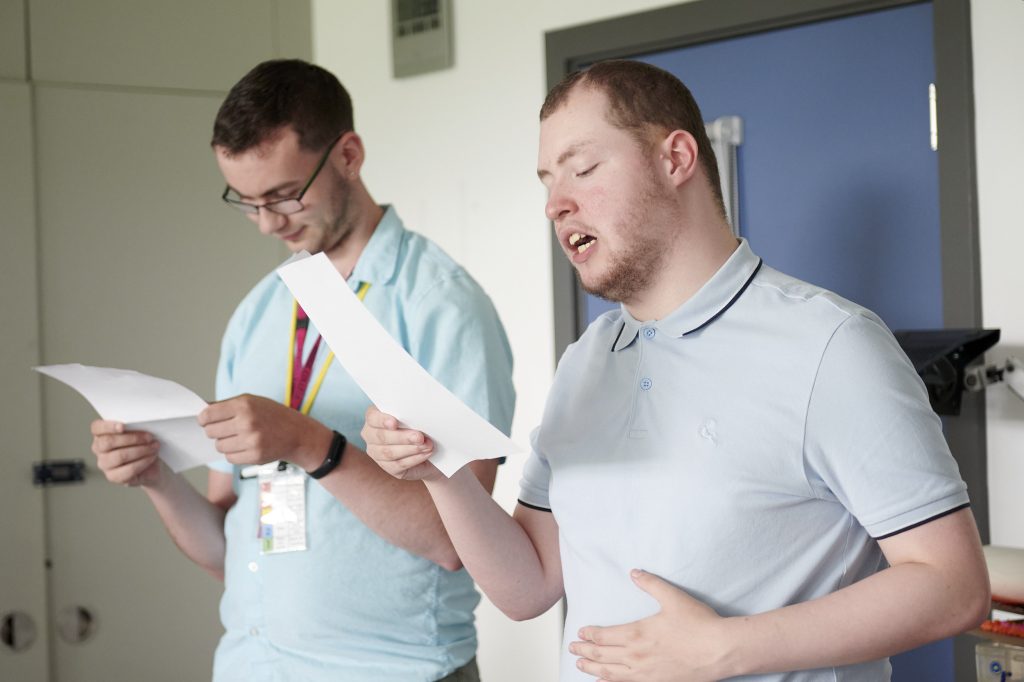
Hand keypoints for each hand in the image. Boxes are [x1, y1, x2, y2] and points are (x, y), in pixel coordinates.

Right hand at [90, 419, 163, 486]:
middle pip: (108, 442)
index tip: (123, 426)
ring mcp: (104, 464)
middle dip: (132, 438)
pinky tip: (151, 457)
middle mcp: (99, 449)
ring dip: (141, 450)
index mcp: (101, 434)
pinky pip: (128, 470)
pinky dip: (143, 462)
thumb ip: (134, 427)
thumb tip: (141, 424)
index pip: (97, 428)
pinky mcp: (113, 477)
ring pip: (119, 456)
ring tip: (153, 447)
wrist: (151, 465)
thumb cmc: (143, 444)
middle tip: (149, 437)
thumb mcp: (139, 432)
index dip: (108, 426)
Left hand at [198, 394, 331, 470]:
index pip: (208, 415)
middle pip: (211, 432)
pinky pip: (229, 458)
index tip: (205, 421)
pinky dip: (234, 453)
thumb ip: (226, 405)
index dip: (203, 419)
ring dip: (225, 443)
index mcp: (244, 405)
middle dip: (215, 431)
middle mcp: (247, 422)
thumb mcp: (252, 401)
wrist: (297, 433)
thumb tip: (201, 412)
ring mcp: (252, 441)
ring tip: (239, 437)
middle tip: (226, 429)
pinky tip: (245, 446)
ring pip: (219, 446)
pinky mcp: (255, 456)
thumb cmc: (271, 415)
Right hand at [361, 405, 439, 480]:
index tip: (394, 423)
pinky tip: (425, 454)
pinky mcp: (388, 467)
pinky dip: (414, 459)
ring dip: (411, 449)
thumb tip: (416, 417)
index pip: (372, 417)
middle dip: (402, 437)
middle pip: (382, 437)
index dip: (382, 420)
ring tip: (426, 446)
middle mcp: (371, 435)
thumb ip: (410, 415)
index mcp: (374, 417)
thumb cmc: (418, 426)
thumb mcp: (414, 417)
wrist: (427, 446)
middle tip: (419, 437)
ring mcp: (377, 453)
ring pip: (389, 452)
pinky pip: (398, 464)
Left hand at [570, 570, 729, 681]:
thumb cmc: (699, 624)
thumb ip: (650, 583)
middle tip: (573, 649)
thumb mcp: (673, 597)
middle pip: (602, 655)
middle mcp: (637, 656)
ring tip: (580, 665)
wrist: (721, 650)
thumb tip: (634, 572)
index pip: (604, 636)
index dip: (589, 635)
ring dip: (592, 669)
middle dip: (584, 652)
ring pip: (610, 673)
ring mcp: (646, 673)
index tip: (580, 633)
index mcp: (638, 634)